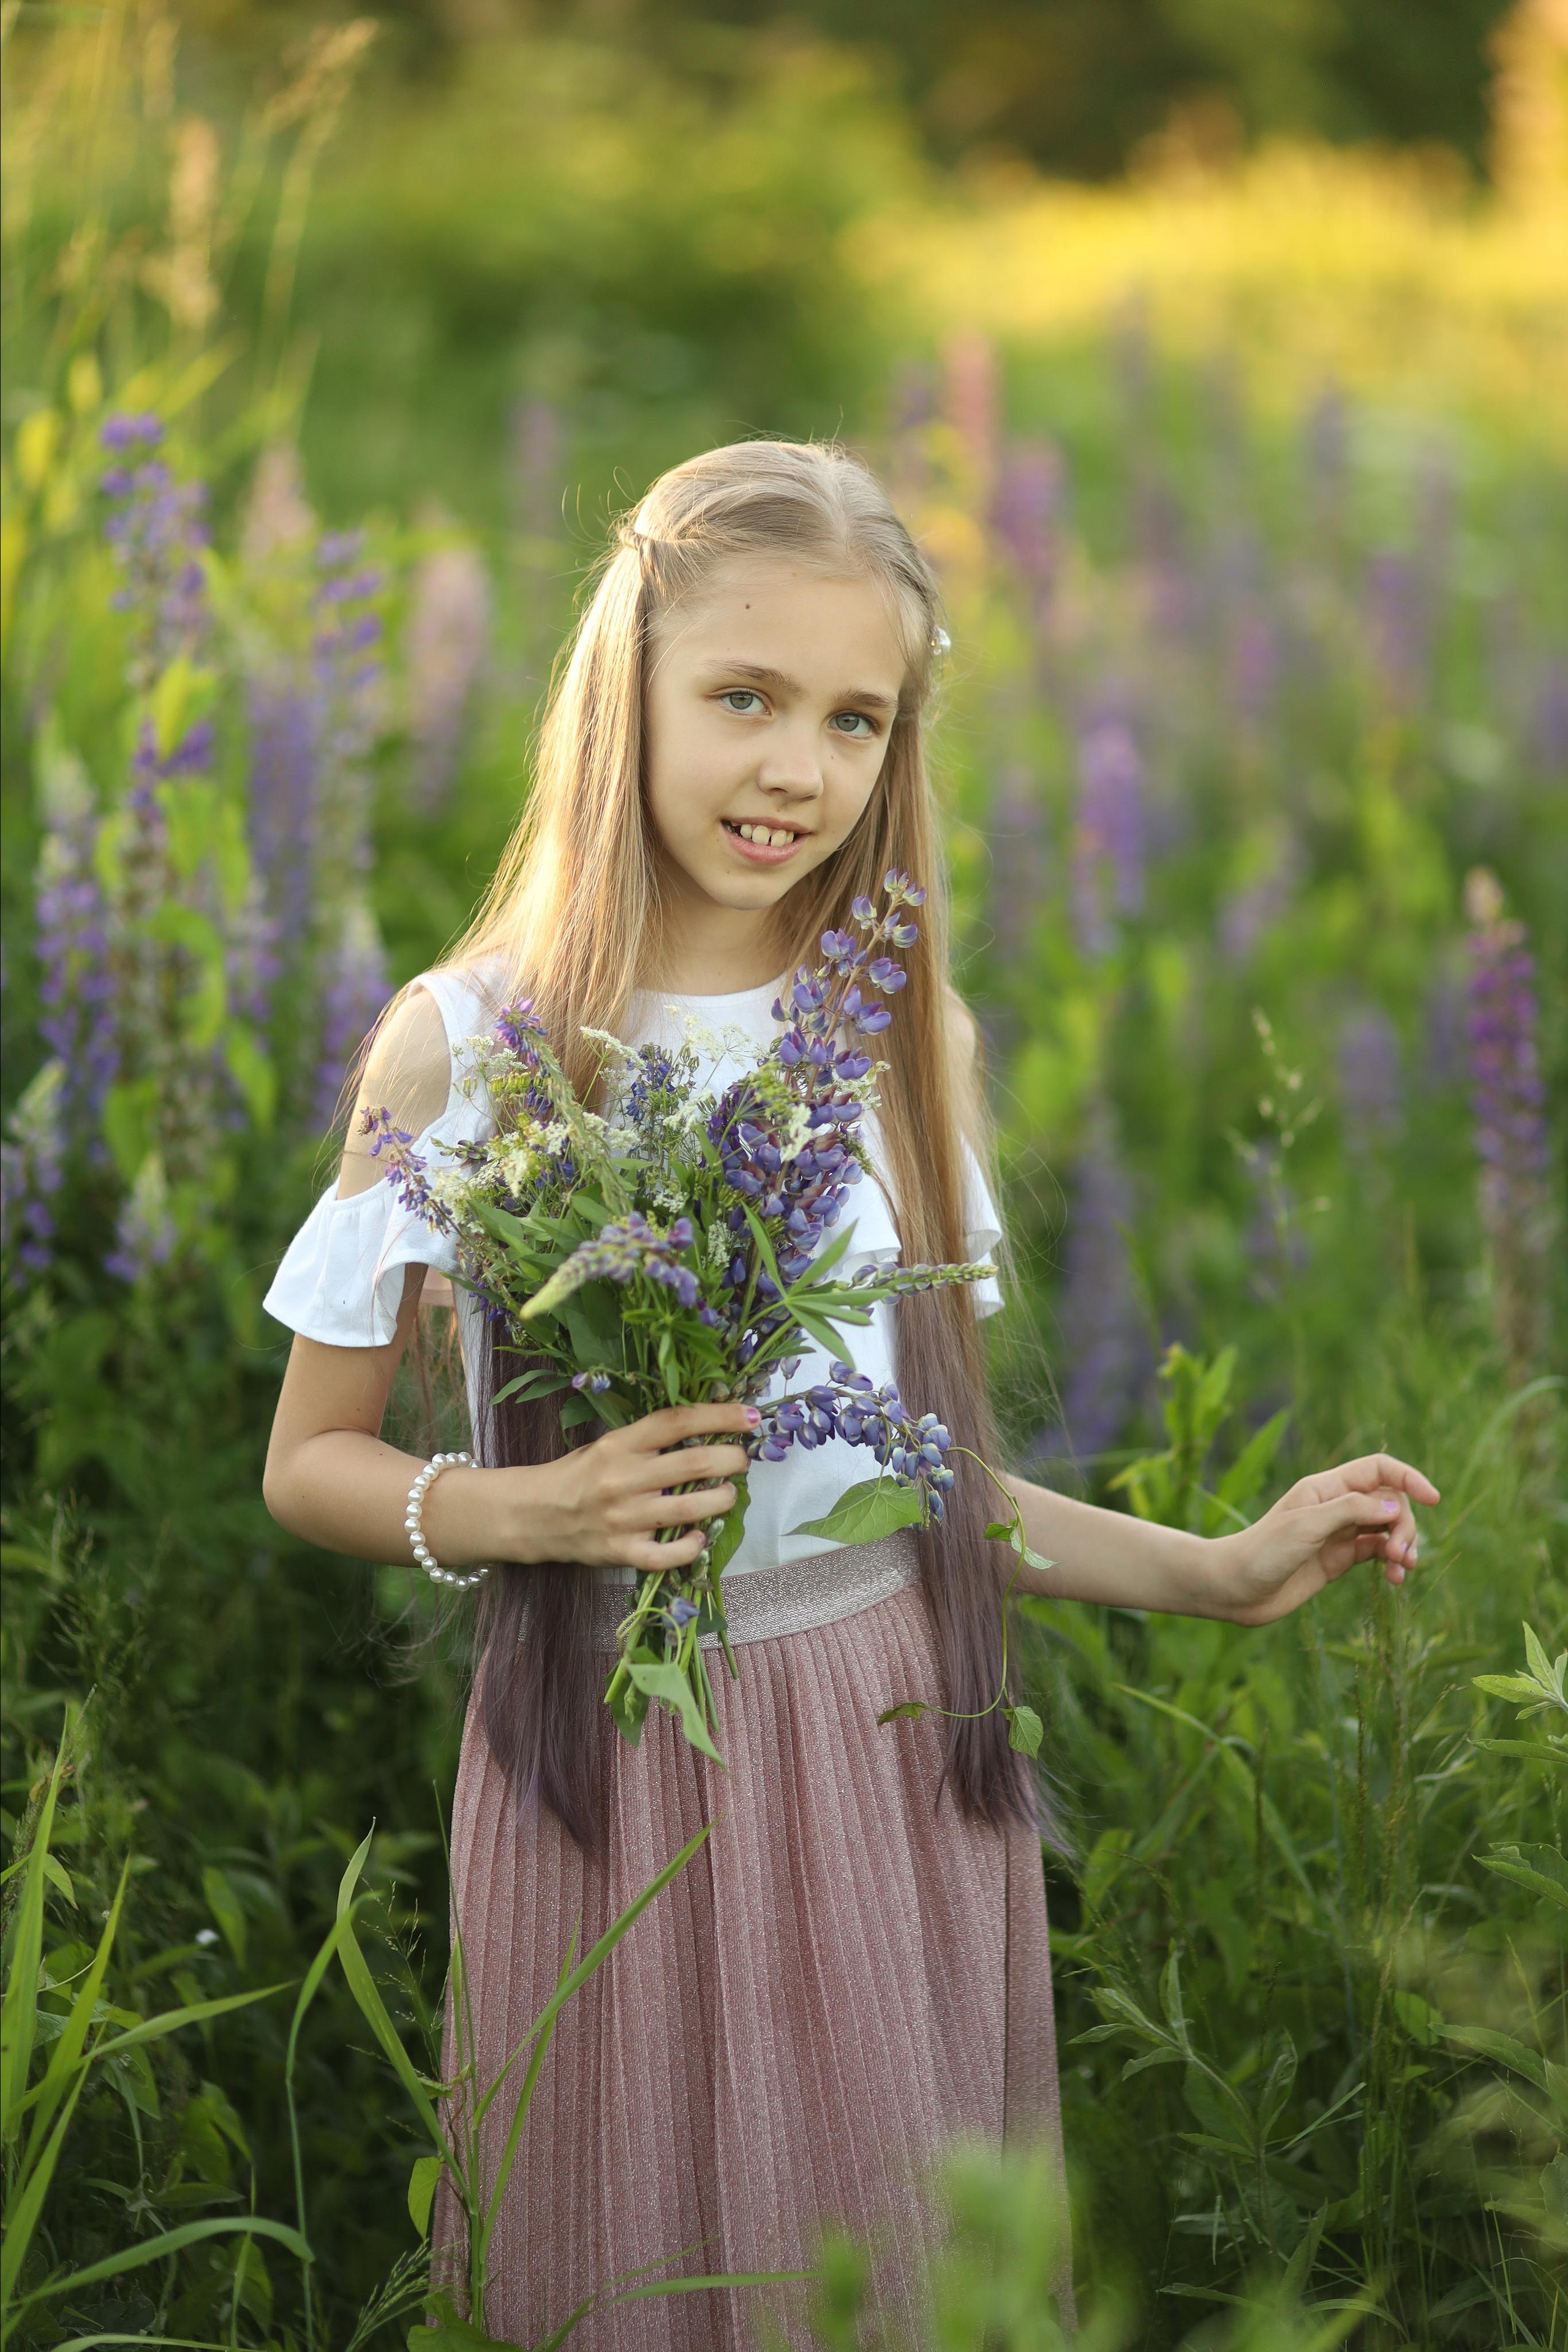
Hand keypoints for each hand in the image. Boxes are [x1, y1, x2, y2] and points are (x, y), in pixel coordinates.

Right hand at [505, 1402, 755, 1575]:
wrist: (535, 1515)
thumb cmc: (580, 1475)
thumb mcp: (608, 1445)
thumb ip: (649, 1441)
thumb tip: (708, 1431)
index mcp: (619, 1445)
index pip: (676, 1422)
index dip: (719, 1416)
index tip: (750, 1416)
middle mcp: (623, 1479)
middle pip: (693, 1463)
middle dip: (731, 1459)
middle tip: (741, 1460)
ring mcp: (623, 1519)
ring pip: (690, 1509)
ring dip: (721, 1500)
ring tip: (727, 1495)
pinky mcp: (622, 1552)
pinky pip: (667, 1555)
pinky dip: (691, 1547)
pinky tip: (699, 1537)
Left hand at [1215, 1452, 1439, 1626]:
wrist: (1234, 1589)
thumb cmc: (1262, 1552)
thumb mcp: (1307, 1526)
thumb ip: (1350, 1511)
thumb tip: (1393, 1505)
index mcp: (1325, 1488)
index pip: (1377, 1470)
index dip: (1408, 1478)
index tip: (1433, 1498)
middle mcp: (1335, 1507)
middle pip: (1389, 1502)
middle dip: (1404, 1525)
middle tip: (1400, 1554)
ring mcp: (1338, 1533)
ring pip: (1387, 1529)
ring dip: (1403, 1545)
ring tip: (1401, 1569)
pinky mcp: (1339, 1559)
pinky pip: (1377, 1552)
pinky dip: (1392, 1562)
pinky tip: (1396, 1578)